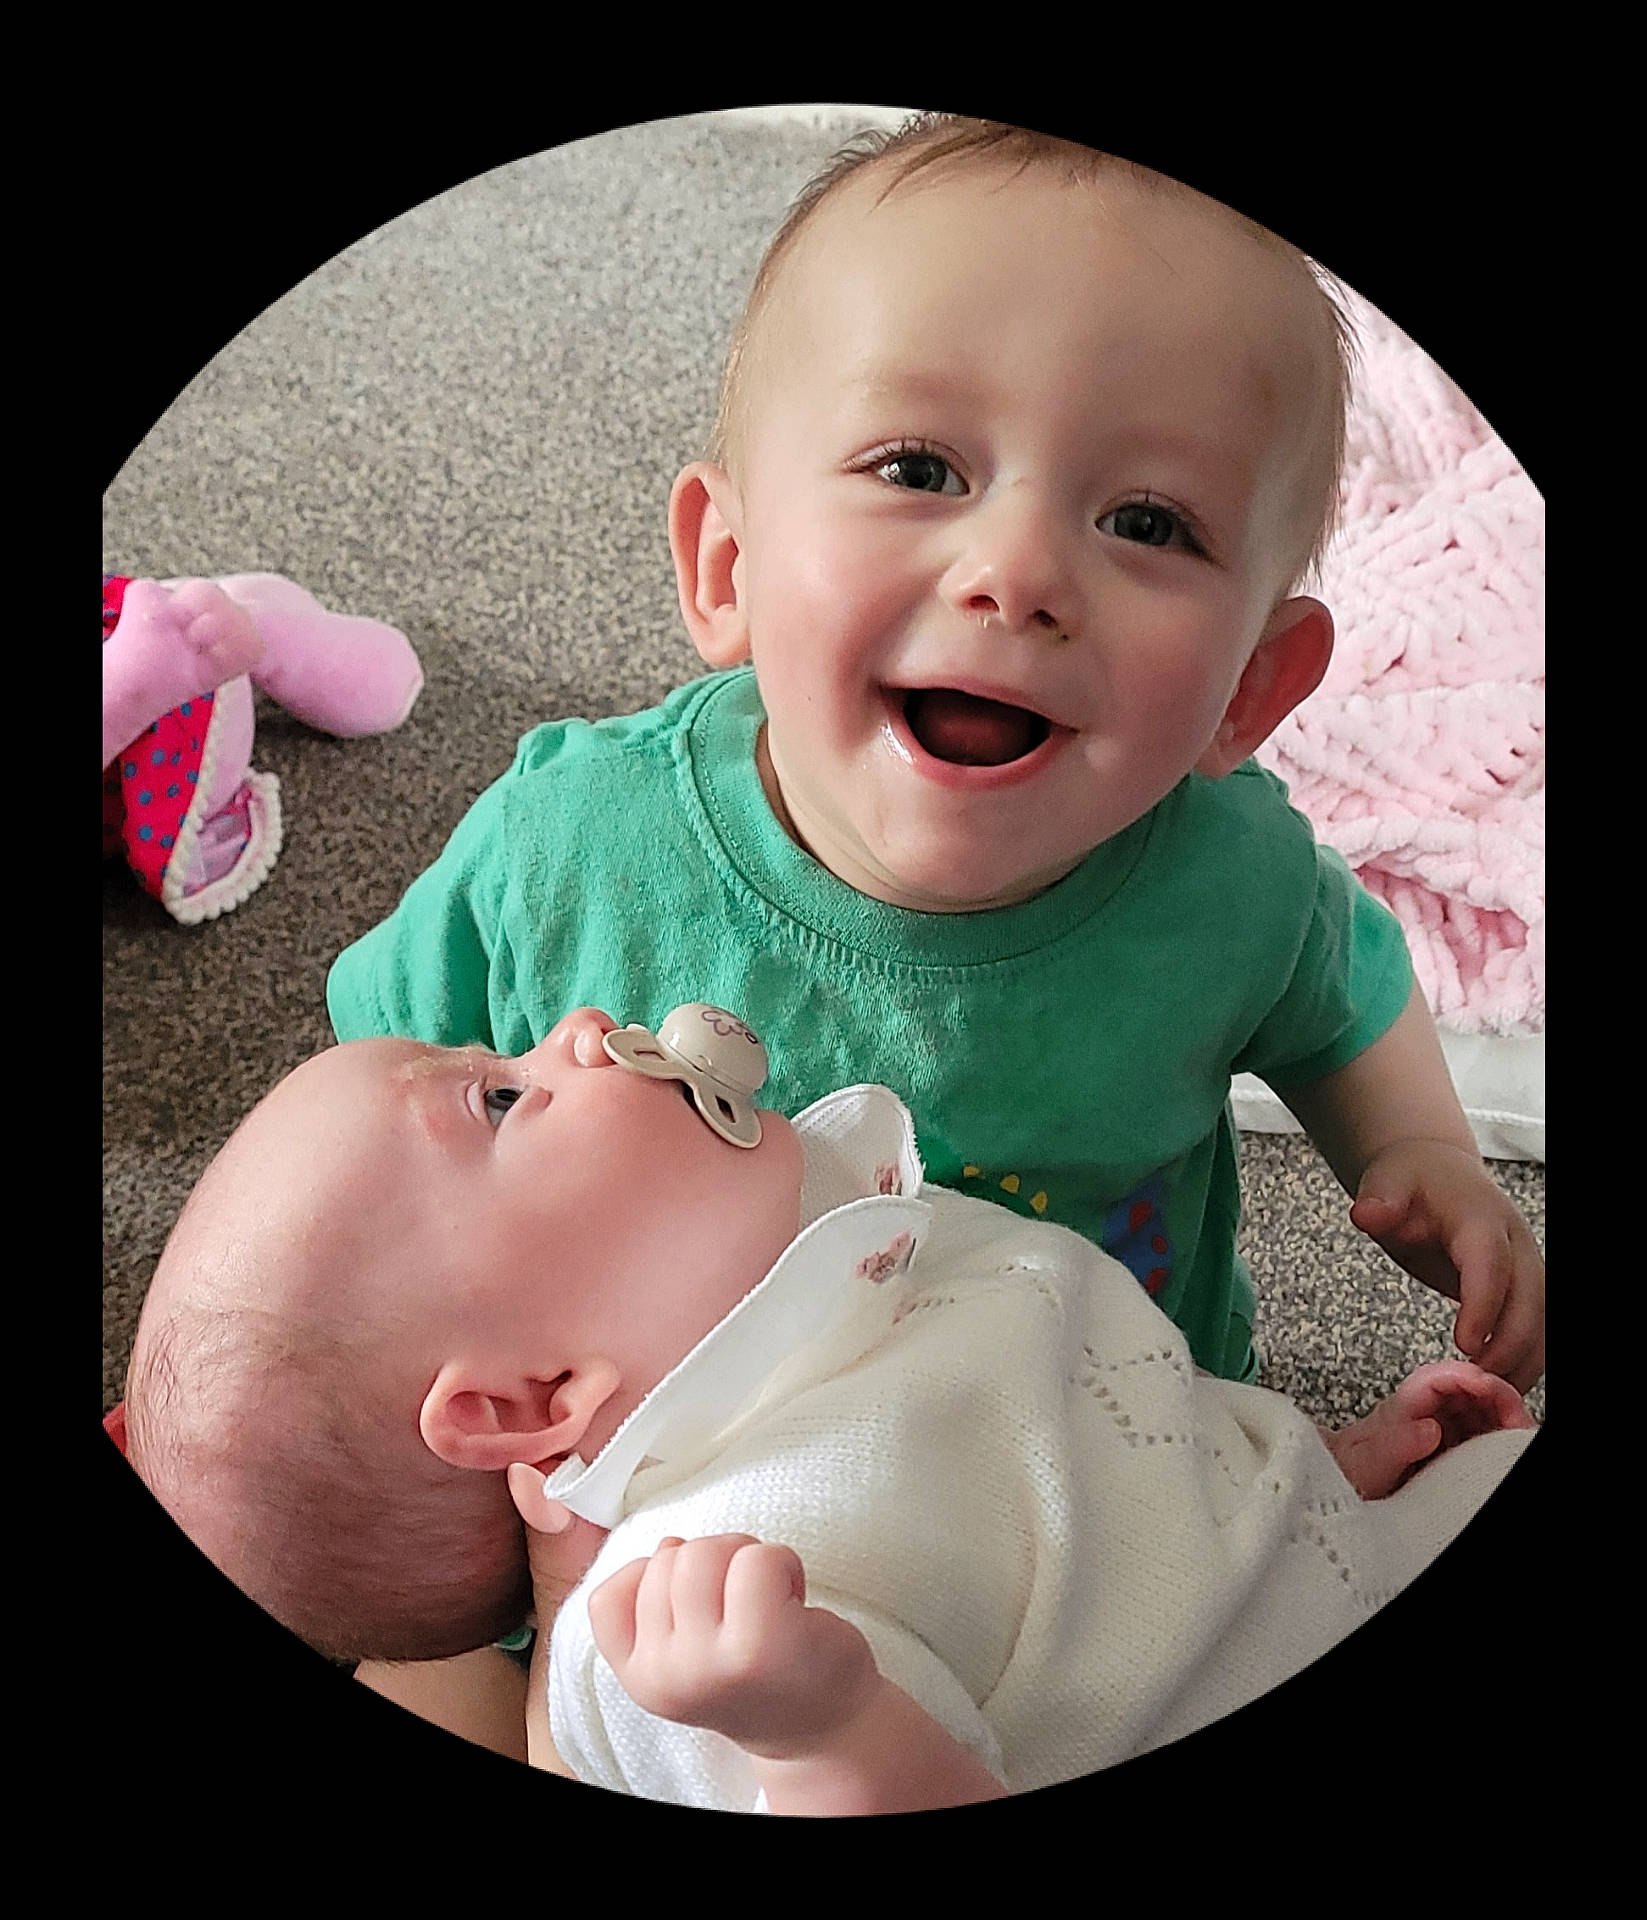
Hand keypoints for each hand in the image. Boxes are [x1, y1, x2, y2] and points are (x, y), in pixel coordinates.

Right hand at [587, 1534, 879, 1758]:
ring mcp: (712, 1660)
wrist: (819, 1732)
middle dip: (714, 1558)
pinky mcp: (762, 1642)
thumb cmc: (753, 1675)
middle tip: (743, 1599)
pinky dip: (783, 1561)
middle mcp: (667, 1674)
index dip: (651, 1579)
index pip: (606, 1598)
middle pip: (668, 1559)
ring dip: (747, 1556)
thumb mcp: (684, 1655)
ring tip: (767, 1596)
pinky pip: (758, 1559)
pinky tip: (794, 1598)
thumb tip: (669, 1544)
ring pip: (706, 1551)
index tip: (696, 1604)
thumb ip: (659, 1603)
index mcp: (640, 1678)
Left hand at [1325, 1358, 1536, 1498]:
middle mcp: (1419, 1411)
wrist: (1336, 1485)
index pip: (1437, 1378)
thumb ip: (1394, 1444)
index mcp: (1400, 1407)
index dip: (1467, 1376)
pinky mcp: (1441, 1446)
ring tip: (1515, 1430)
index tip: (1490, 1387)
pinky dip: (1492, 1433)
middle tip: (1516, 1417)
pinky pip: (1473, 1430)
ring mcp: (1432, 1427)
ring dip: (1497, 1413)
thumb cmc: (1347, 1473)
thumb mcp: (1365, 1463)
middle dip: (1494, 1395)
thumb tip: (1429, 1428)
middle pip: (1463, 1388)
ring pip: (1473, 1407)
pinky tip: (1501, 1445)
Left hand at [1350, 1140, 1544, 1391]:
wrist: (1436, 1171)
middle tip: (1476, 1381)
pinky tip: (1501, 1385)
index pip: (1491, 1264)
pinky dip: (1524, 1357)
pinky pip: (1535, 1325)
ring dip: (1523, 1359)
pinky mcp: (1522, 1285)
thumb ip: (1378, 1200)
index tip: (1465, 1344)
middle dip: (1510, 1344)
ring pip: (1542, 1317)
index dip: (1484, 1305)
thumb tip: (1367, 1214)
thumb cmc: (1410, 1181)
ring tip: (1491, 1396)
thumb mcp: (1385, 1182)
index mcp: (1480, 1217)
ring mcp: (1524, 1264)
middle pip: (1531, 1297)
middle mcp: (1514, 1242)